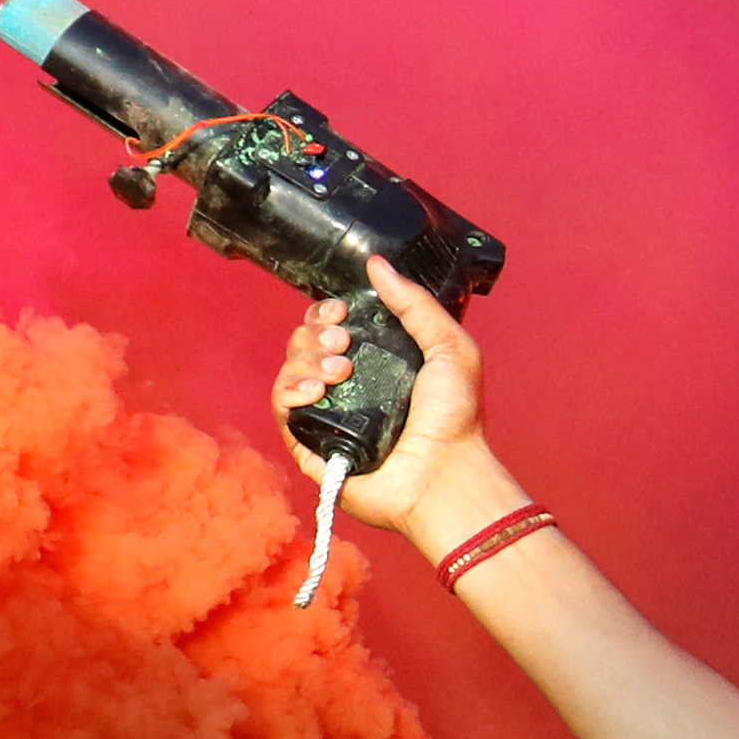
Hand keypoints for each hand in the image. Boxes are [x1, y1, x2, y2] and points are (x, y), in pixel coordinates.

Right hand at [280, 253, 510, 547]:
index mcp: (376, 363)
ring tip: (338, 373)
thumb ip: (414, 304)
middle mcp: (349, 387)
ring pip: (290, 371)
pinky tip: (314, 390)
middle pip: (305, 344)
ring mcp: (329, 416)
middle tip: (343, 344)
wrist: (445, 473)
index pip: (332, 327)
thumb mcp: (449, 346)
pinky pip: (282, 409)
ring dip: (305, 360)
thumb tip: (376, 264)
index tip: (342, 311)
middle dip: (315, 334)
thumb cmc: (456, 419)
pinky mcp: (312, 445)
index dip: (326, 313)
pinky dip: (289, 391)